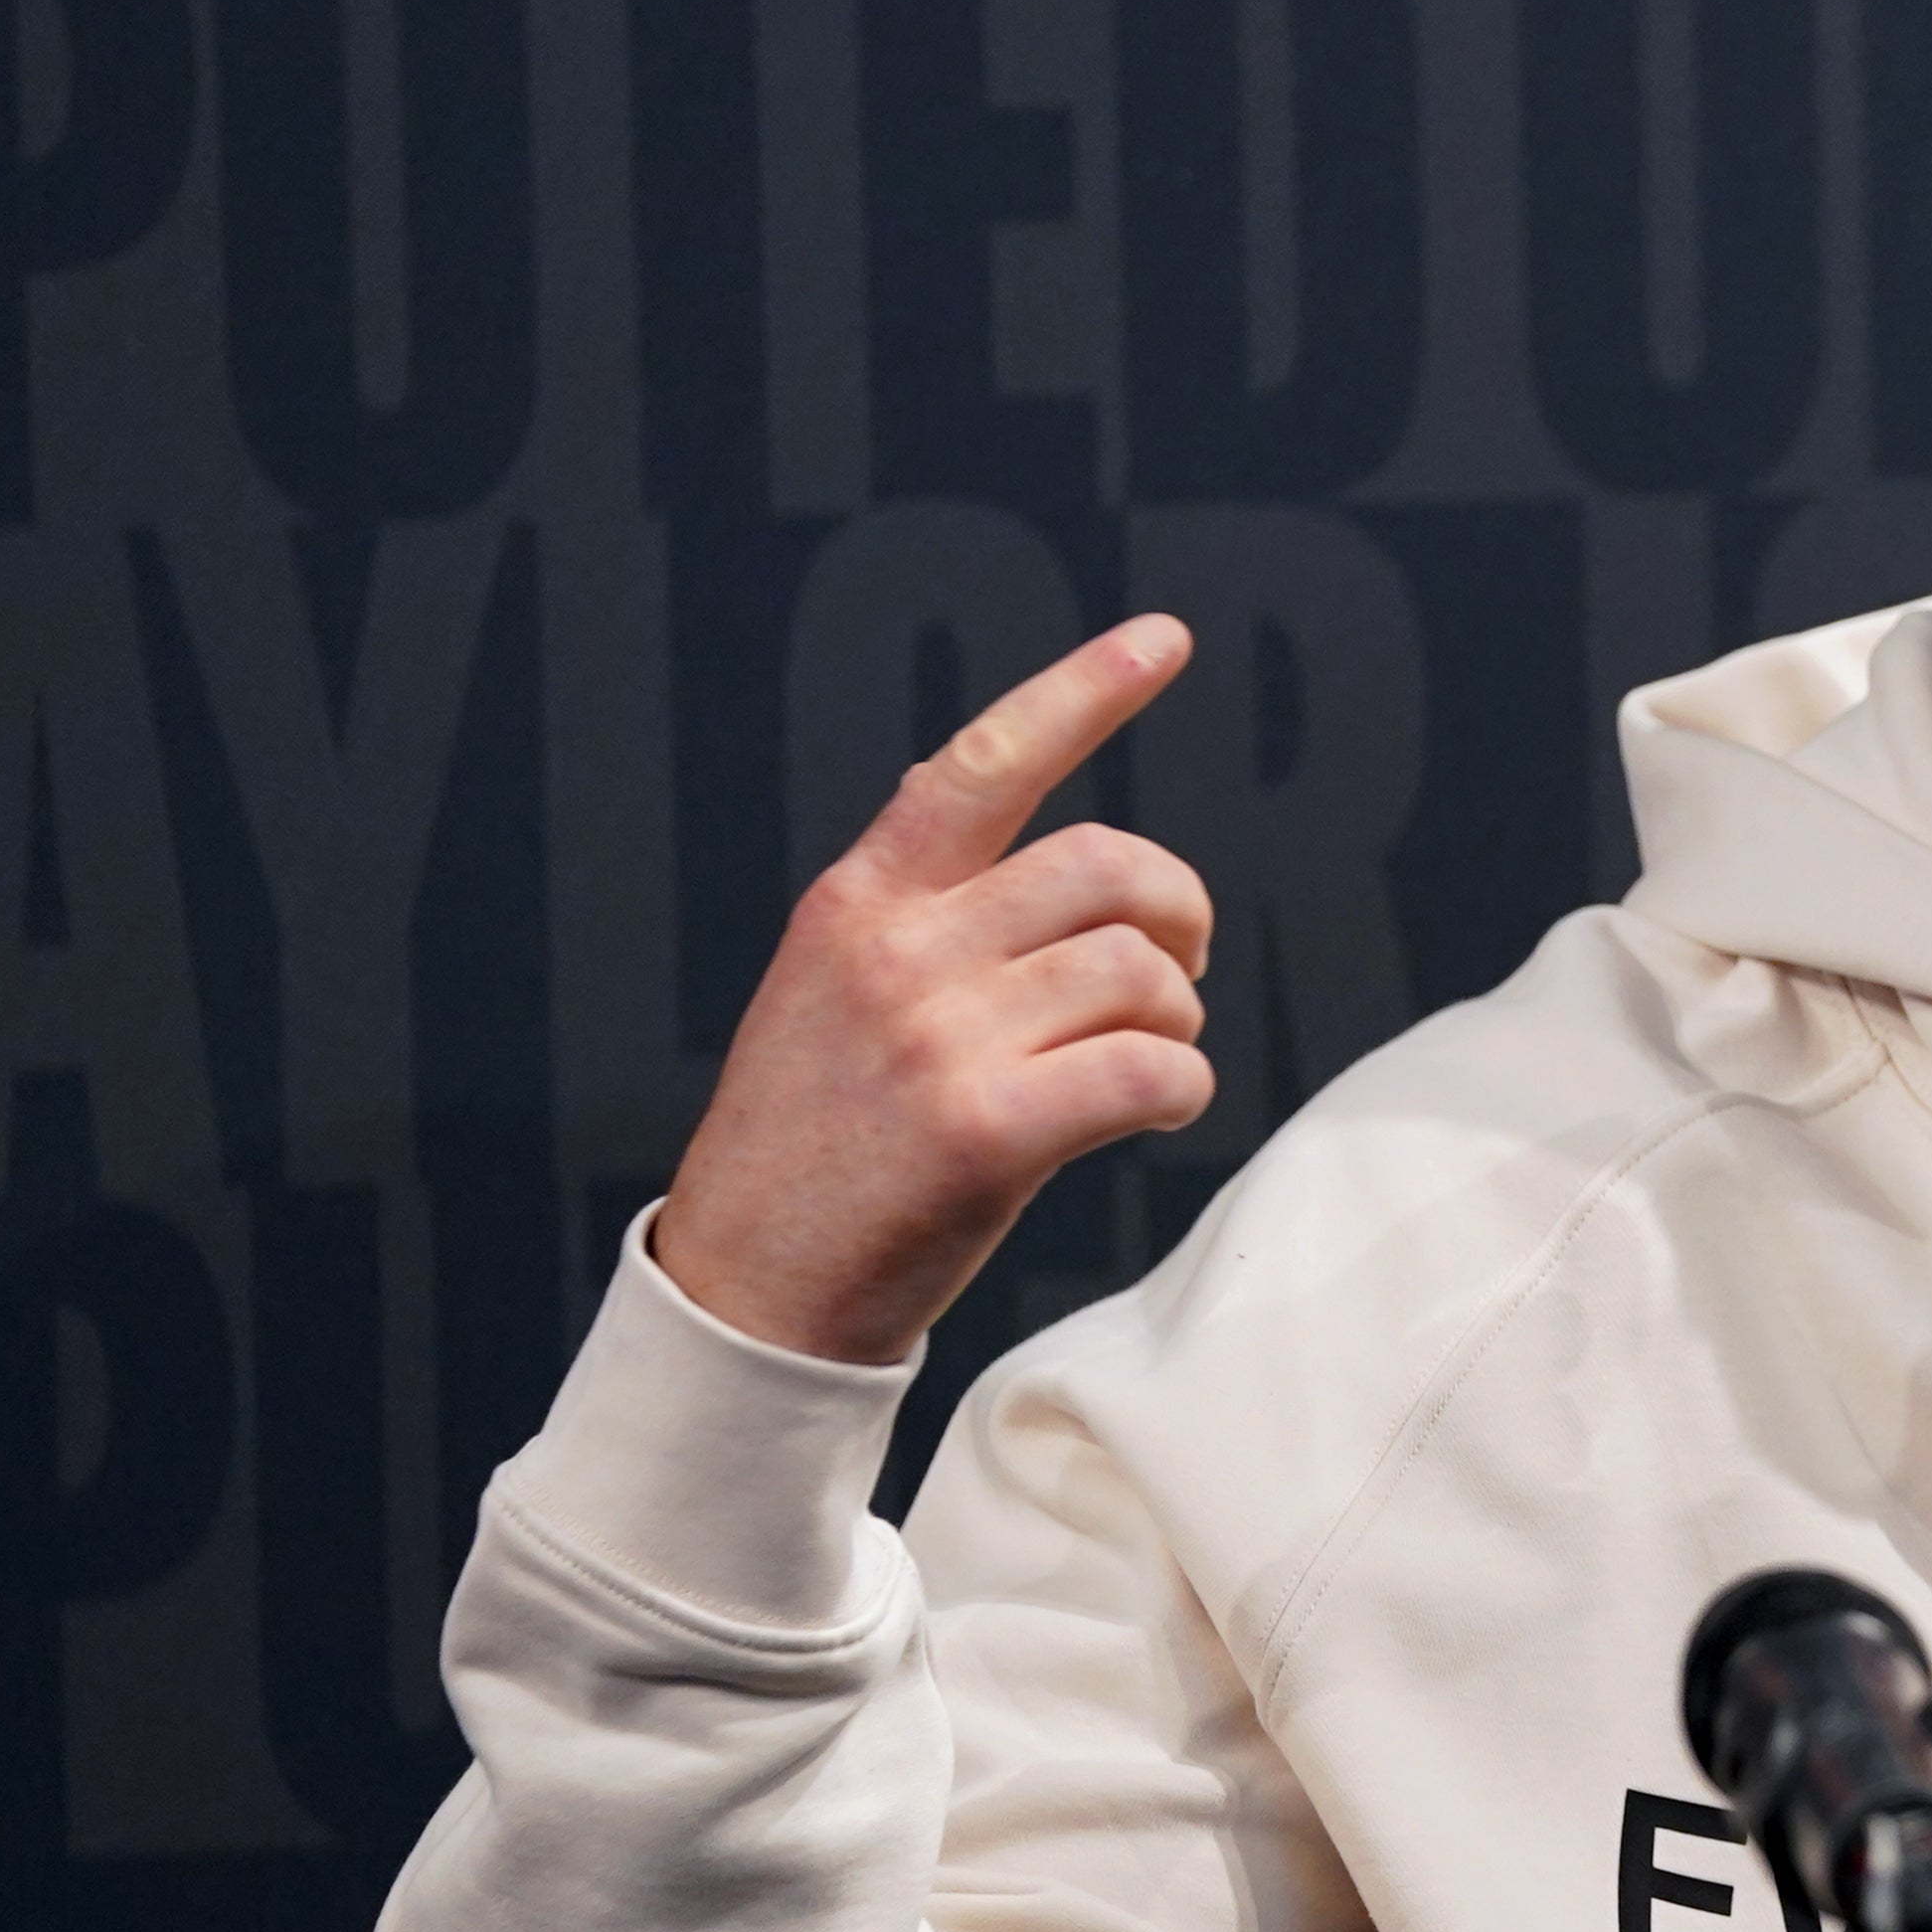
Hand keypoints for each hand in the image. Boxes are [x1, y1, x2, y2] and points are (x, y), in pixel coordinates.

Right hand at [653, 618, 1215, 1366]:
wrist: (752, 1292)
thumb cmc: (820, 1151)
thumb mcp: (836, 999)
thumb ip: (930, 928)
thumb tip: (1083, 892)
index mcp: (859, 902)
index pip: (982, 766)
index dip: (1083, 692)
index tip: (1162, 638)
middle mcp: (896, 949)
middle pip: (1106, 869)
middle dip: (1177, 915)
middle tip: (1179, 973)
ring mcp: (936, 1035)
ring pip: (1140, 973)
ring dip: (1174, 1022)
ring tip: (1139, 1063)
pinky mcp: (981, 1126)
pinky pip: (1149, 1067)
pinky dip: (1180, 1089)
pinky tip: (1155, 1110)